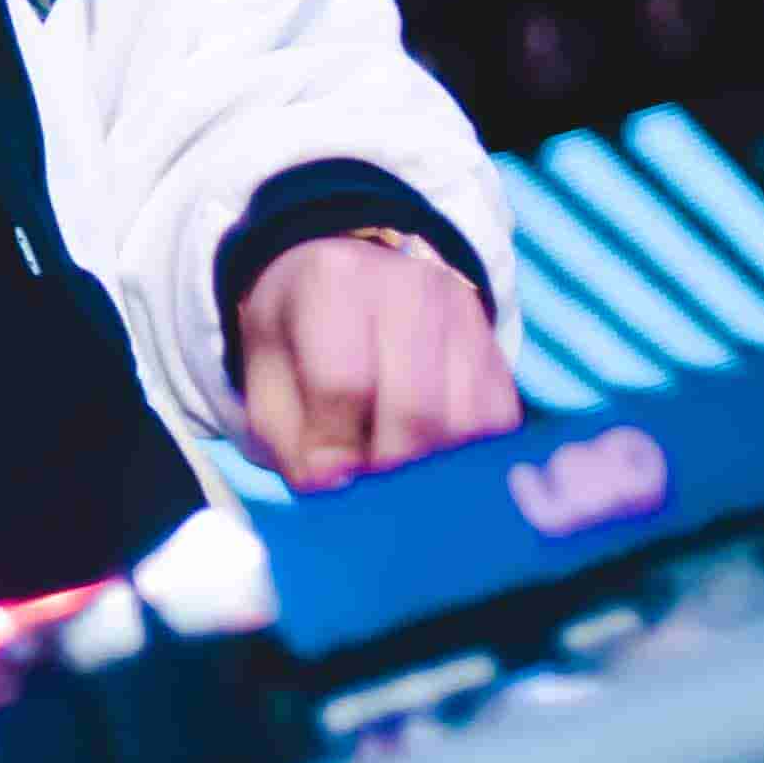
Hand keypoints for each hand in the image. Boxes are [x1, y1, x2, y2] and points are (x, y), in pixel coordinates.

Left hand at [234, 227, 519, 490]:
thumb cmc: (300, 334)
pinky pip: (498, 420)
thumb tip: (335, 483)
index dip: (333, 445)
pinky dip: (466, 450)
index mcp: (334, 280)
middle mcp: (409, 285)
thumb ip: (289, 438)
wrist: (346, 279)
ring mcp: (462, 312)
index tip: (325, 471)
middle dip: (388, 463)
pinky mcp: (493, 343)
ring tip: (395, 458)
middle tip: (365, 476)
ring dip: (430, 462)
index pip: (344, 383)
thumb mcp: (266, 375)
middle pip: (416, 409)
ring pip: (465, 421)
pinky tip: (430, 446)